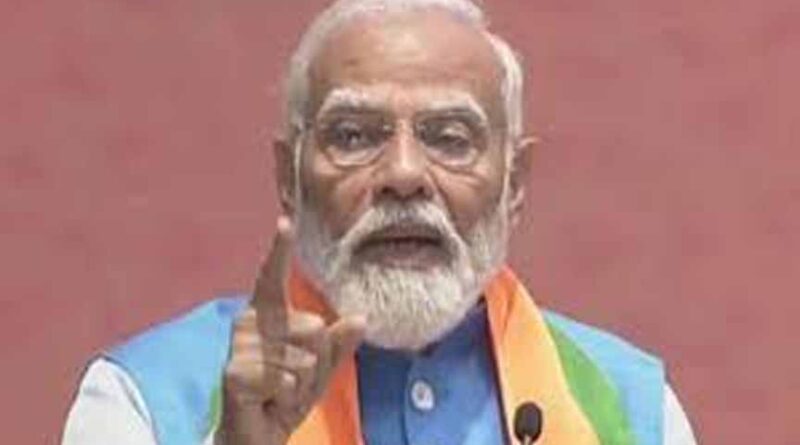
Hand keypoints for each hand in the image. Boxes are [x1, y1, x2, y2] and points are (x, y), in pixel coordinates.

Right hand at [217, 217, 365, 444]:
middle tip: (292, 380)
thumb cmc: (285, 397)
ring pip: (303, 357)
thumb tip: (361, 318)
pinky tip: (267, 401)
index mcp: (269, 313)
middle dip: (316, 362)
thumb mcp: (321, 370)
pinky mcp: (235, 371)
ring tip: (279, 393)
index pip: (274, 276)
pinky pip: (286, 378)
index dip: (279, 250)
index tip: (284, 221)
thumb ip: (339, 345)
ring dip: (301, 384)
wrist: (257, 436)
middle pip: (314, 327)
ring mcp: (241, 346)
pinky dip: (286, 397)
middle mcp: (250, 322)